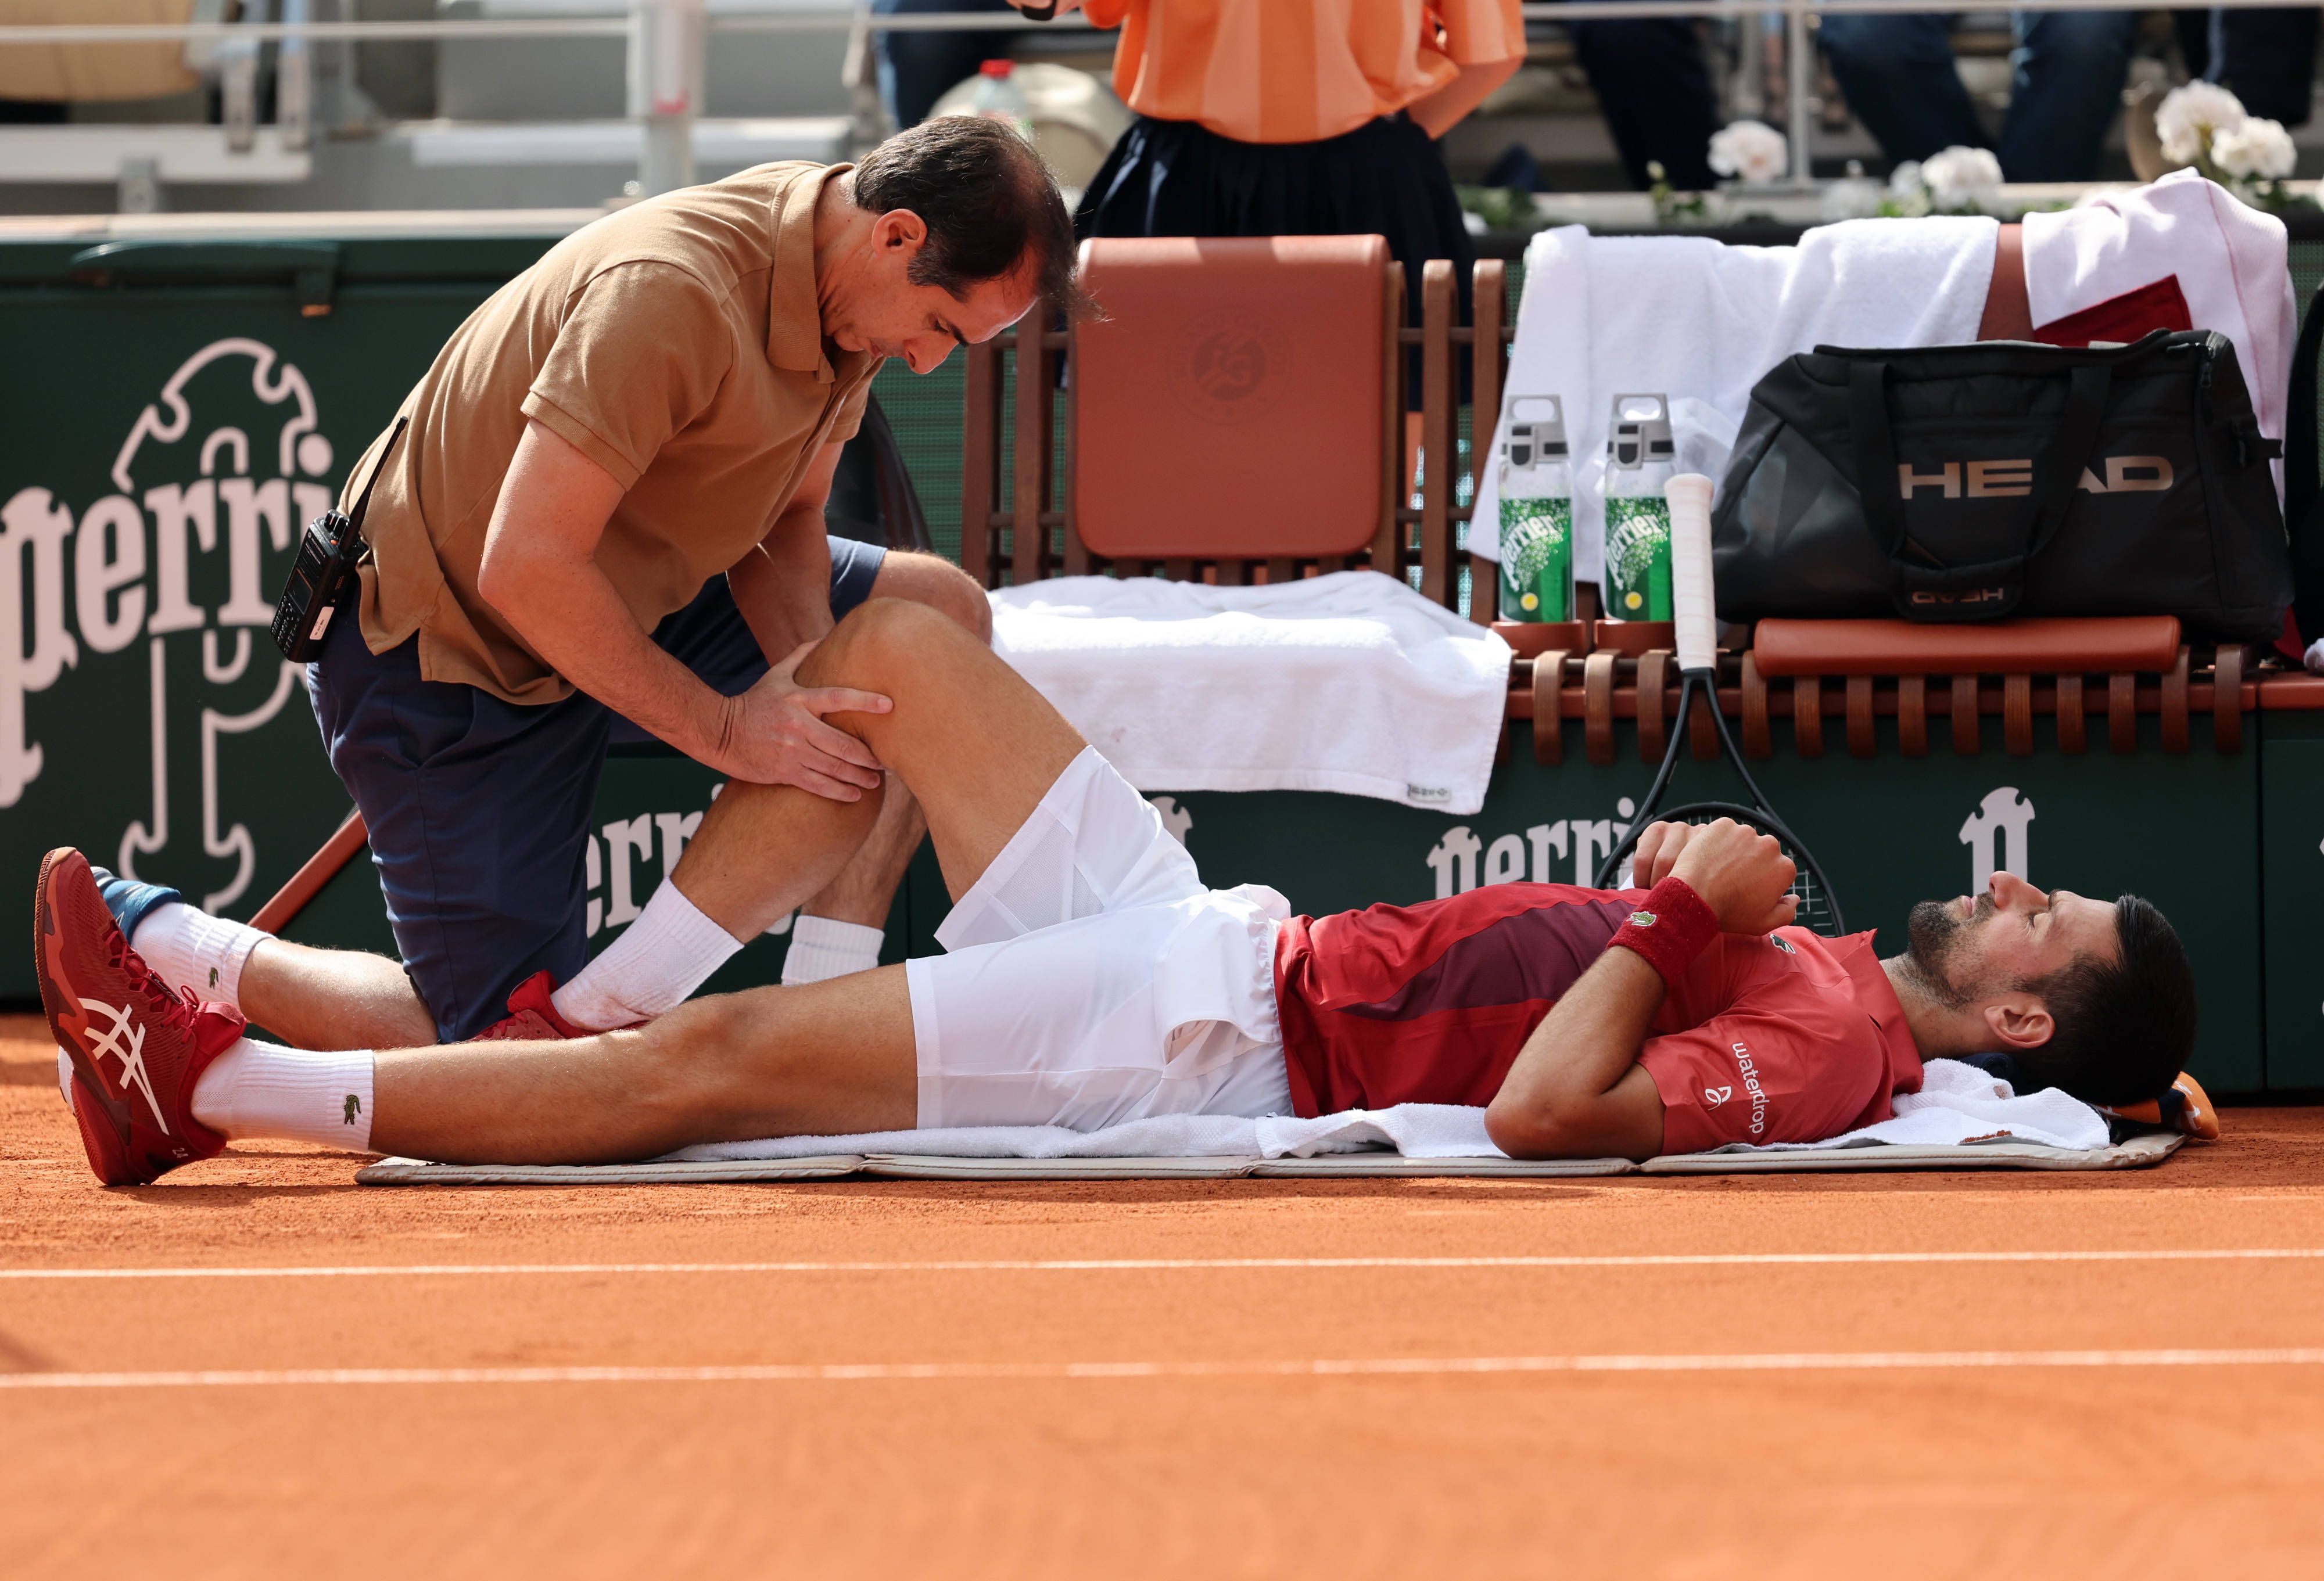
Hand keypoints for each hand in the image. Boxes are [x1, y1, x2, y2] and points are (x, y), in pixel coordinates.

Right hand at [711, 640, 892, 798]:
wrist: (720, 732)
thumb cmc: (753, 702)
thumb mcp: (775, 676)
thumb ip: (800, 656)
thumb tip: (823, 637)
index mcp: (799, 698)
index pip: (838, 697)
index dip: (865, 700)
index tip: (890, 706)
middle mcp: (798, 725)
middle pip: (842, 744)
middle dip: (869, 757)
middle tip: (887, 763)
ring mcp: (791, 751)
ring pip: (833, 767)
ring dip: (859, 777)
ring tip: (875, 782)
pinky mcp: (783, 772)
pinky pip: (818, 785)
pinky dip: (839, 792)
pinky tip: (855, 796)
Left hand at [1653, 818, 1797, 934]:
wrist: (1694, 898)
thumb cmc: (1729, 914)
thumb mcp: (1764, 923)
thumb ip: (1786, 911)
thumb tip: (1795, 898)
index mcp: (1784, 867)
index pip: (1778, 869)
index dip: (1763, 879)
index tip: (1747, 888)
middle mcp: (1770, 845)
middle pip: (1762, 851)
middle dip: (1751, 861)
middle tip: (1731, 877)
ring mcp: (1746, 832)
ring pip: (1743, 840)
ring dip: (1734, 849)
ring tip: (1718, 868)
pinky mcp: (1724, 825)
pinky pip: (1724, 831)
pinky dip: (1718, 840)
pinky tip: (1709, 857)